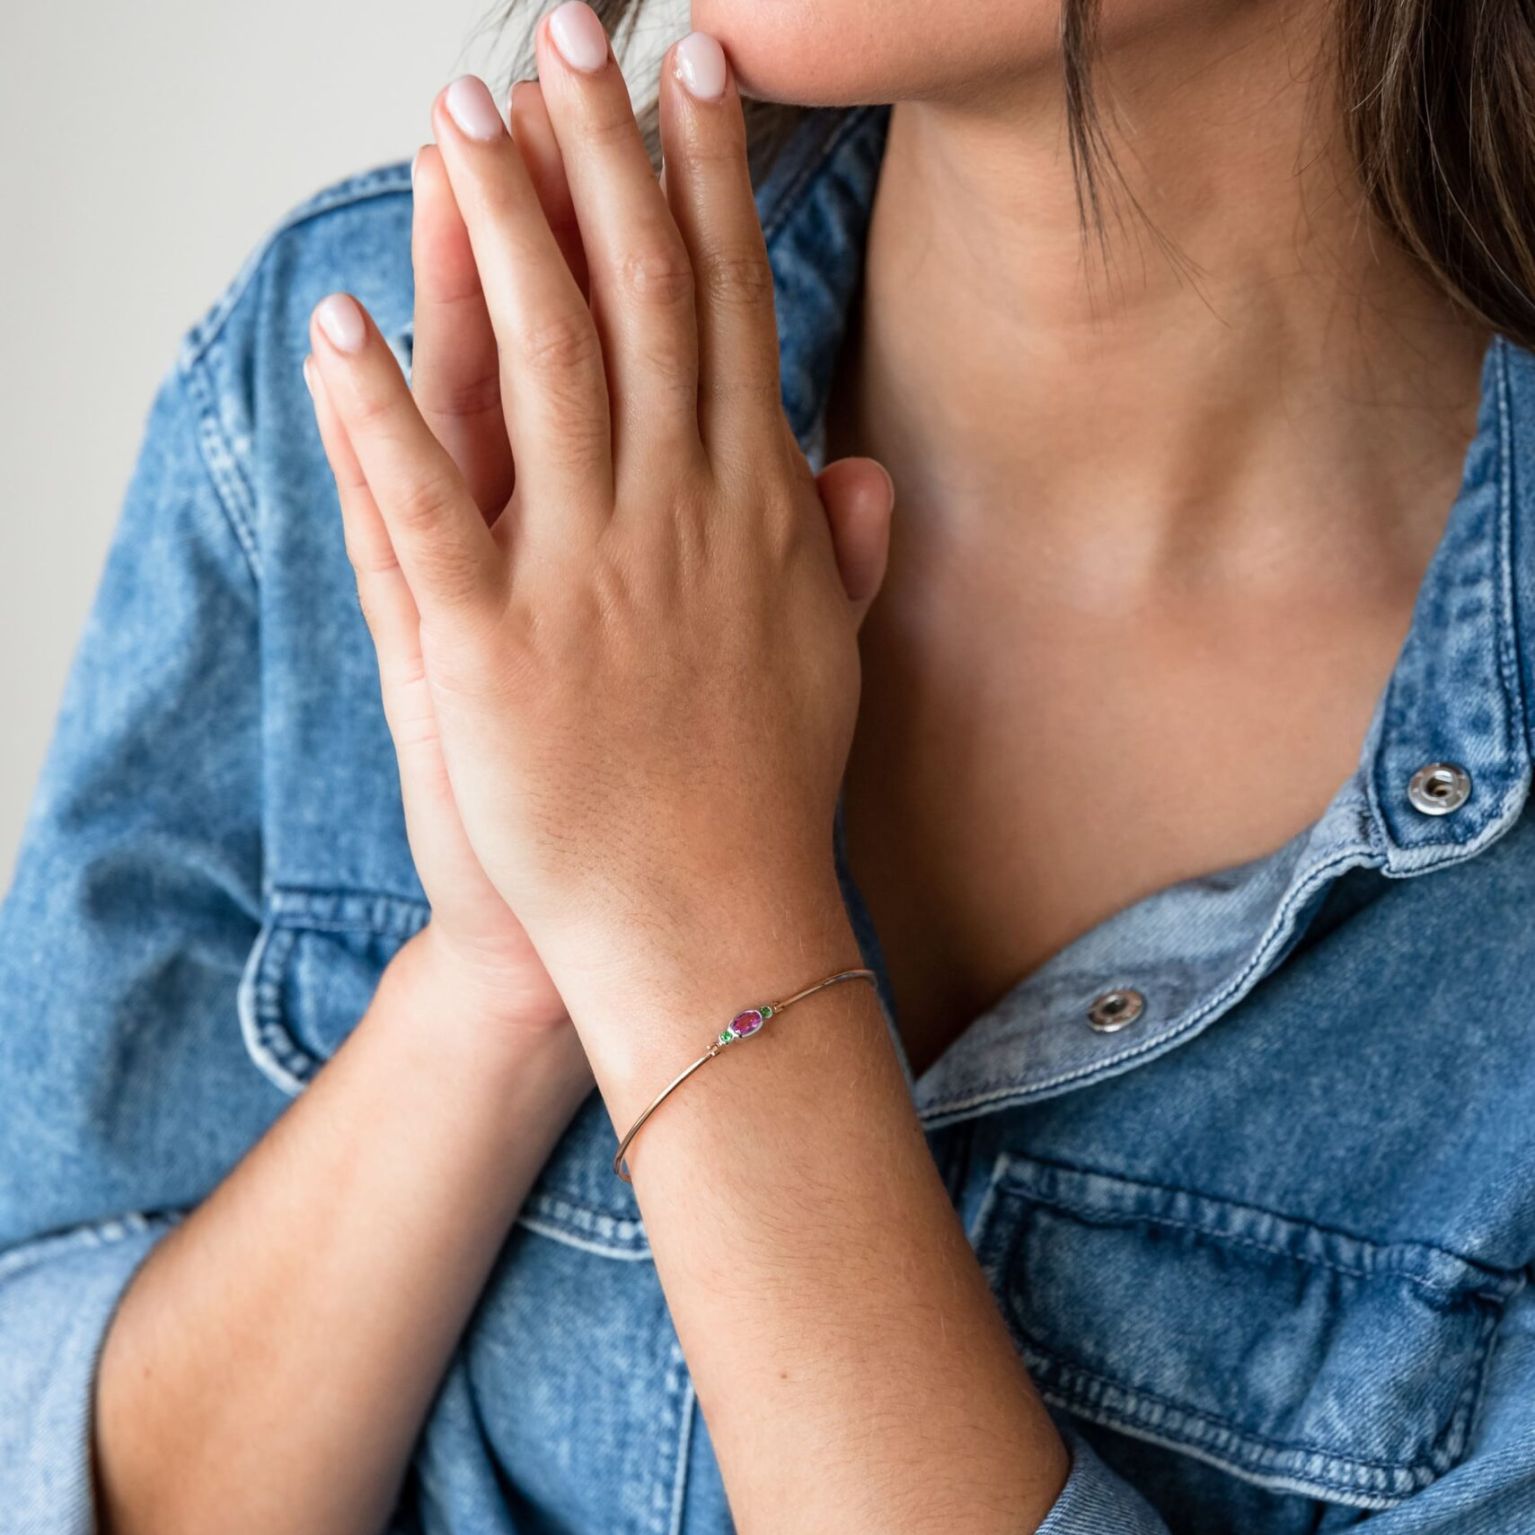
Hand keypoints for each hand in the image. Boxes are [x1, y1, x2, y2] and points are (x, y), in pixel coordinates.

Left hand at [304, 8, 893, 1019]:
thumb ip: (840, 551)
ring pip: (542, 365)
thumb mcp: (826, 663)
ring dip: (500, 228)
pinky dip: (381, 409)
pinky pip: (428, 505)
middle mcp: (679, 521)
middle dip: (604, 154)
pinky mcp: (494, 649)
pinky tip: (346, 316)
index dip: (710, 184)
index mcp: (755, 514)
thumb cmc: (762, 798)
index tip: (697, 75)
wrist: (706, 926)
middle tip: (572, 33)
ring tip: (458, 115)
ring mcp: (587, 579)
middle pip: (639, 301)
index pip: (732, 311)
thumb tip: (859, 461)